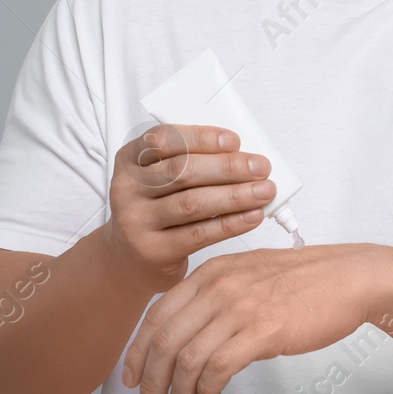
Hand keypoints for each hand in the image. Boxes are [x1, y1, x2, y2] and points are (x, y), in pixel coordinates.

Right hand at [102, 123, 276, 293]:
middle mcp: (127, 188)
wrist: (129, 256)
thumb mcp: (159, 176)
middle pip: (182, 172)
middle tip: (261, 166)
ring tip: (265, 191)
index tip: (235, 141)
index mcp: (130, 158)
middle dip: (227, 167)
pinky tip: (253, 216)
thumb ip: (191, 159)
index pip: (164, 139)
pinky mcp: (152, 251)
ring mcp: (136, 221)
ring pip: (192, 204)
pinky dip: (230, 224)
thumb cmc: (156, 205)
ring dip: (235, 196)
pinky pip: (197, 234)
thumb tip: (244, 153)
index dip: (201, 137)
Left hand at [121, 242, 386, 393]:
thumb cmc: (307, 280)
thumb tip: (190, 332)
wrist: (349, 278)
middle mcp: (219, 286)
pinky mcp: (262, 331)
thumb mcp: (250, 274)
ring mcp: (240, 307)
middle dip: (151, 381)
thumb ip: (217, 295)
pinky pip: (217, 369)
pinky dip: (206, 392)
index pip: (157, 314)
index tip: (132, 377)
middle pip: (164, 340)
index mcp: (212, 272)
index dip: (138, 351)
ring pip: (187, 359)